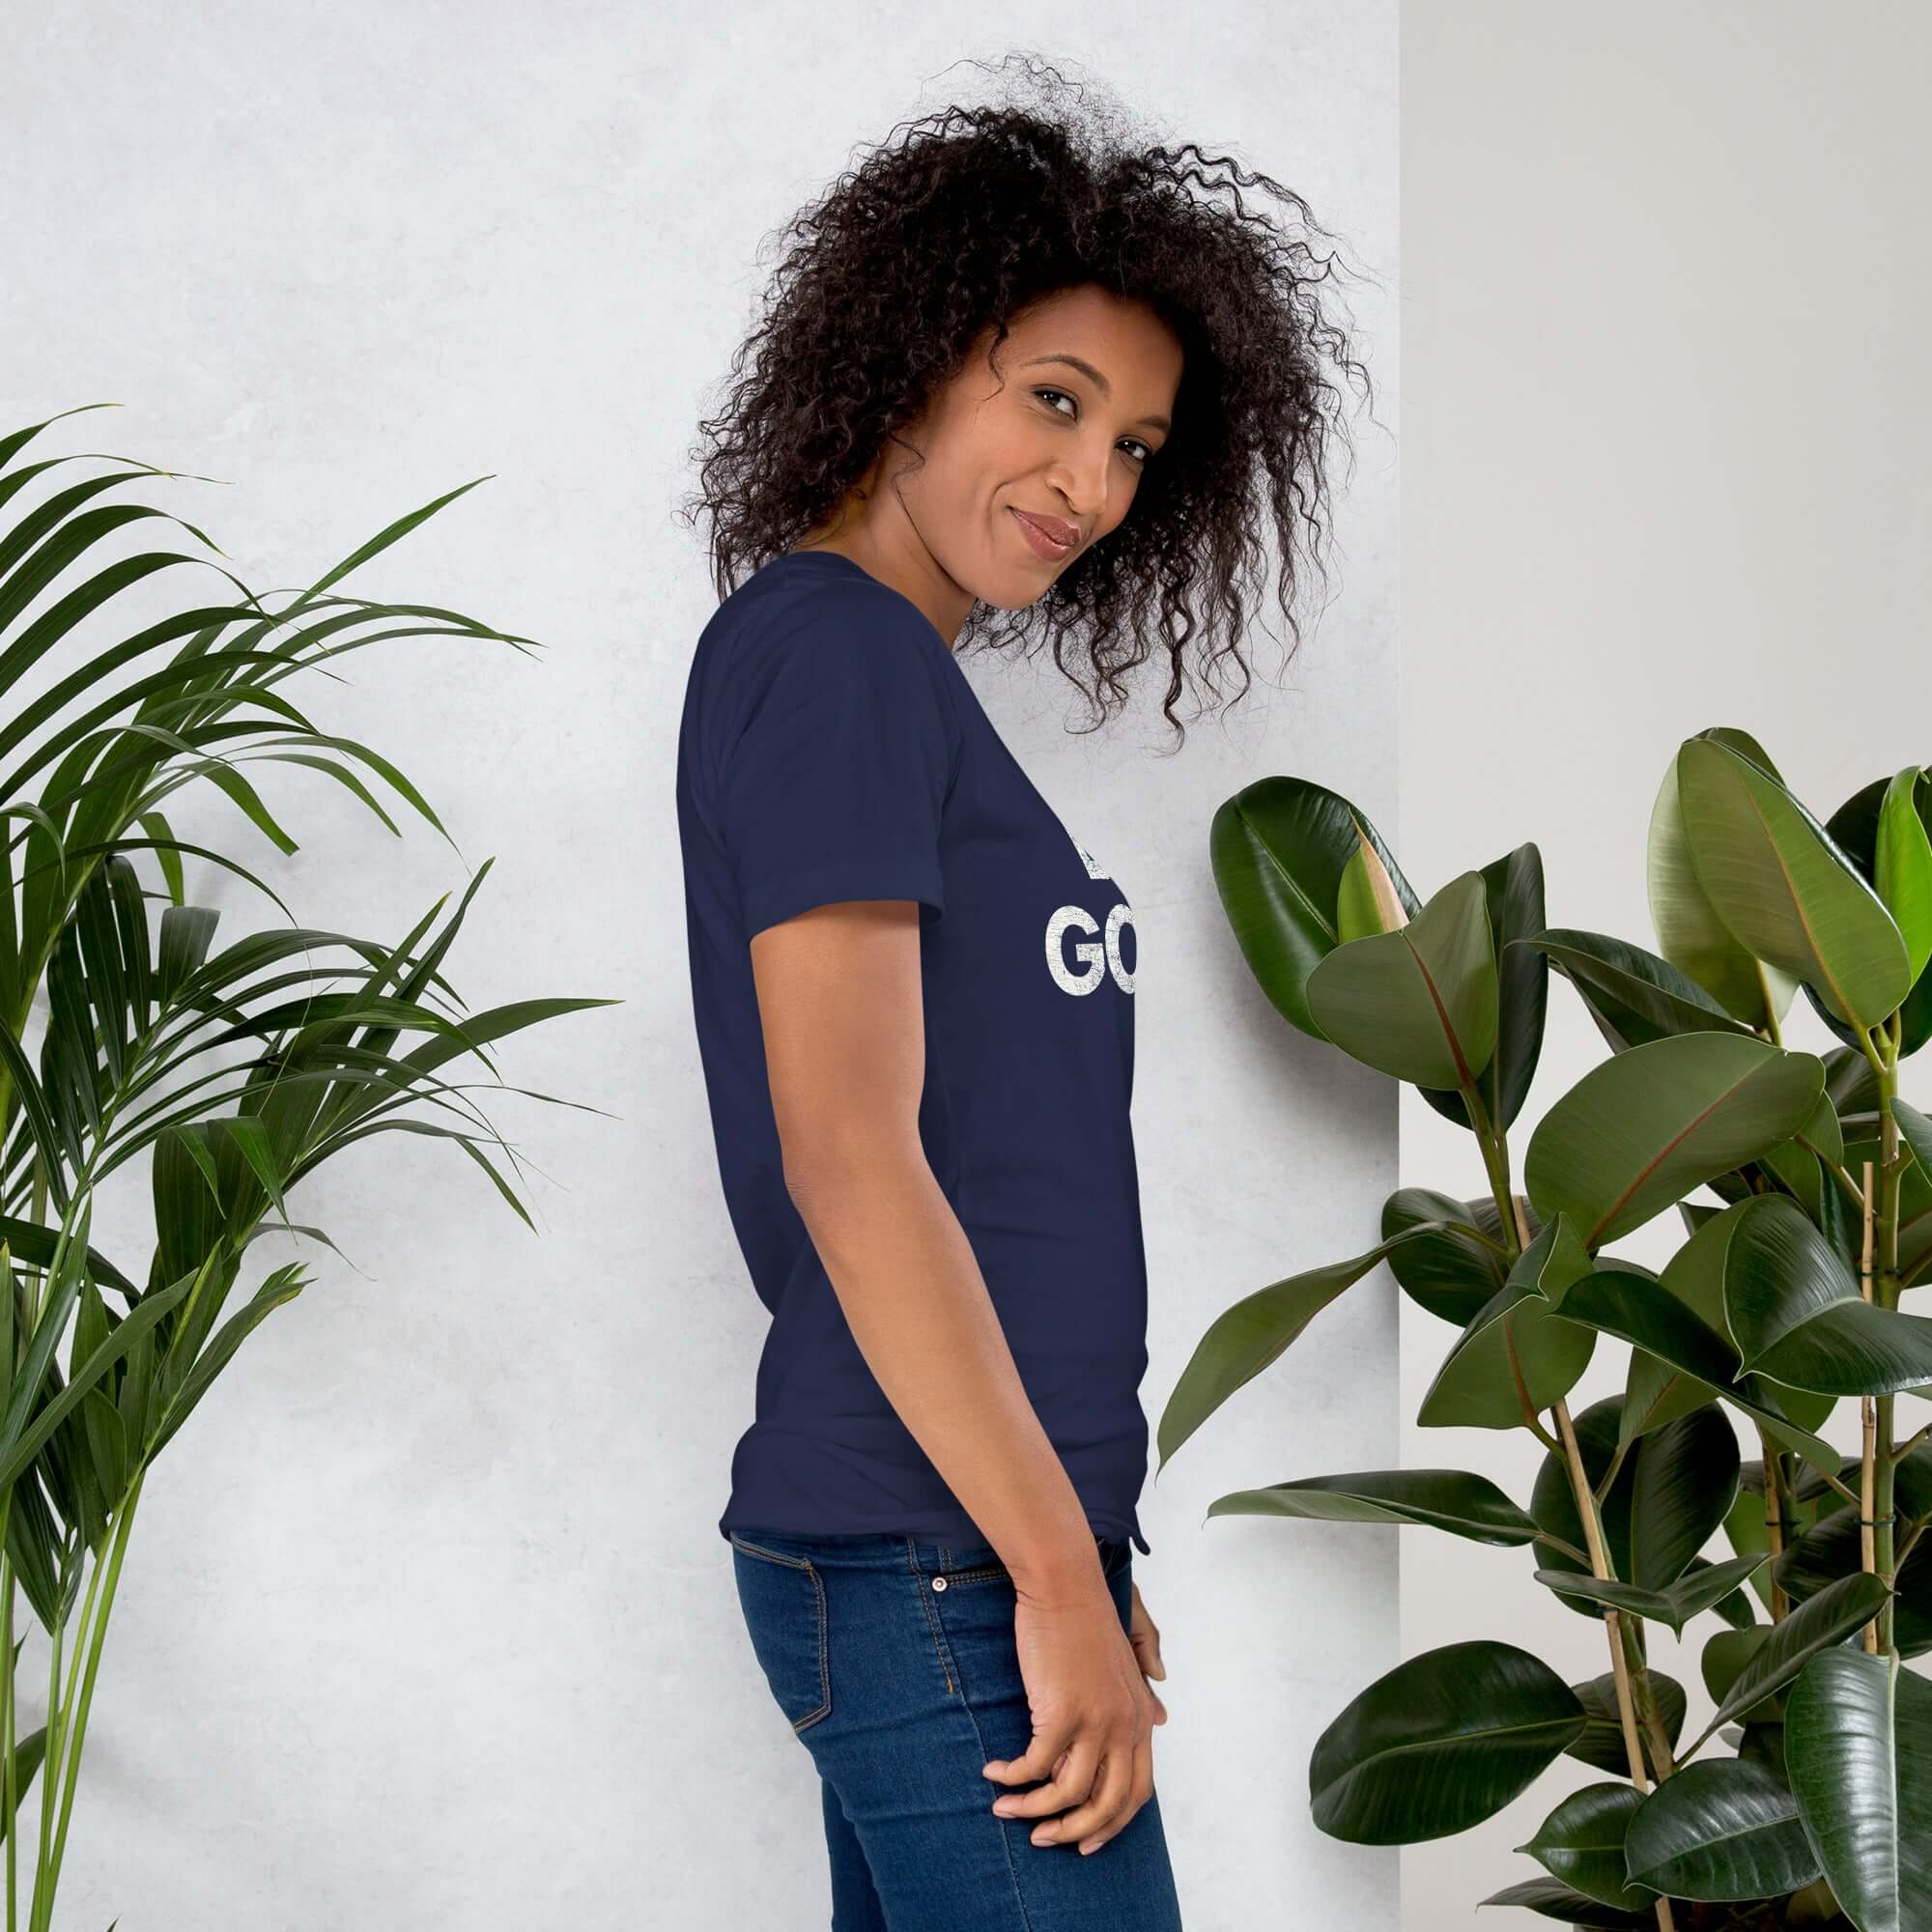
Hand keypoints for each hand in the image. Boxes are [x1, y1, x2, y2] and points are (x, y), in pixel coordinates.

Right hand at [980, 1576, 1162, 1856]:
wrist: (1064, 1584)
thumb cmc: (1086, 1619)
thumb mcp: (1123, 1663)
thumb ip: (1141, 1694)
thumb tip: (1160, 1720)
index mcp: (1140, 1718)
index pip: (1137, 1792)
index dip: (1111, 1824)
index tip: (1085, 1842)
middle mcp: (1124, 1726)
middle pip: (1107, 1806)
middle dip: (1073, 1833)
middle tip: (1043, 1840)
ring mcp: (1095, 1722)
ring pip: (1068, 1795)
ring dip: (1034, 1811)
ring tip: (1006, 1810)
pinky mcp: (1060, 1712)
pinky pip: (1034, 1766)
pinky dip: (1012, 1778)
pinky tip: (993, 1773)